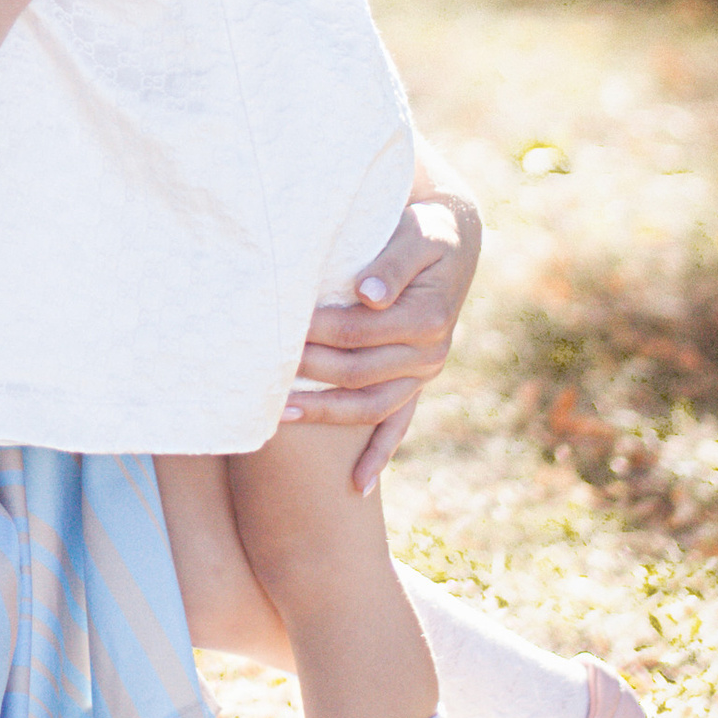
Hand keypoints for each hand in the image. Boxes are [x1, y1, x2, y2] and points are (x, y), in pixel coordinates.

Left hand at [280, 172, 480, 494]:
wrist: (455, 239)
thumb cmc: (427, 231)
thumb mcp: (419, 234)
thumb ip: (393, 264)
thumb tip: (367, 294)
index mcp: (427, 318)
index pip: (360, 331)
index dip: (318, 331)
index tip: (280, 327)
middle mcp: (429, 354)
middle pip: (359, 371)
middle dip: (309, 371)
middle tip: (262, 371)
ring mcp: (423, 374)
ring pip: (371, 406)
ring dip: (326, 414)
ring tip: (279, 415)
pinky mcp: (416, 382)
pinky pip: (397, 424)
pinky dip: (378, 455)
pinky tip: (355, 487)